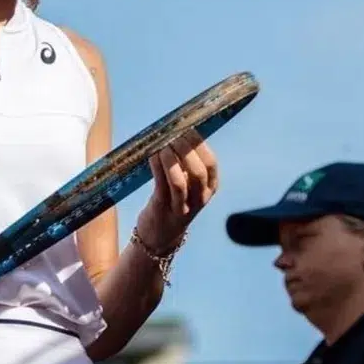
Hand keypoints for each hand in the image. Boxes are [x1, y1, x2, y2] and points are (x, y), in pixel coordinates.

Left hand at [137, 129, 219, 253]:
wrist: (159, 236)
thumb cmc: (173, 201)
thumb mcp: (187, 184)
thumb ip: (187, 163)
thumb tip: (177, 130)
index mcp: (210, 188)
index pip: (210, 163)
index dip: (199, 143)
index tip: (187, 127)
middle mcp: (200, 199)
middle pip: (198, 171)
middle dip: (185, 149)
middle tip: (172, 134)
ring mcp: (182, 206)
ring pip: (180, 180)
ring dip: (170, 158)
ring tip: (162, 144)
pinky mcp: (163, 208)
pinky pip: (161, 185)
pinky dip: (157, 166)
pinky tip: (152, 154)